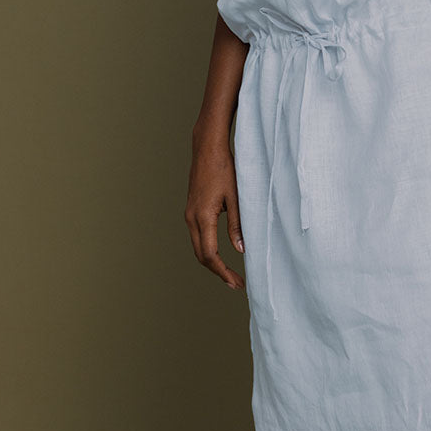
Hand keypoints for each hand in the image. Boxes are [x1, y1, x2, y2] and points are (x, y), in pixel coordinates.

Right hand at [185, 143, 246, 291]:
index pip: (211, 254)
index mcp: (203, 217)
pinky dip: (207, 249)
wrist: (207, 148)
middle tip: (236, 282)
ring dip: (212, 262)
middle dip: (218, 271)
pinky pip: (197, 236)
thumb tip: (241, 249)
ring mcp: (189, 214)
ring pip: (198, 247)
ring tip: (230, 272)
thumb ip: (237, 224)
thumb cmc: (224, 168)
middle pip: (201, 255)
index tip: (237, 282)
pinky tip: (220, 253)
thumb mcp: (236, 196)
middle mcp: (191, 218)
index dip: (223, 272)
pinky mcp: (191, 209)